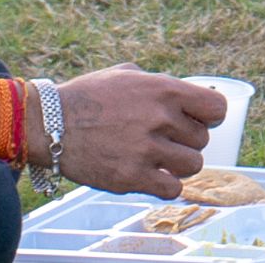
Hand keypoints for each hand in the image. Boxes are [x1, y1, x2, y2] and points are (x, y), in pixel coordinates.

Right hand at [27, 66, 227, 198]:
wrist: (48, 123)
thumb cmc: (88, 96)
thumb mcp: (128, 75)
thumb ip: (161, 84)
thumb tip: (188, 93)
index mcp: (165, 90)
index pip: (217, 109)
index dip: (210, 117)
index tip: (197, 120)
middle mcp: (160, 119)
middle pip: (202, 139)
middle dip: (187, 140)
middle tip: (167, 140)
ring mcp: (146, 150)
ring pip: (193, 165)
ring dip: (180, 164)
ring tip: (162, 159)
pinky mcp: (130, 177)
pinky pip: (172, 189)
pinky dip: (167, 185)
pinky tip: (153, 177)